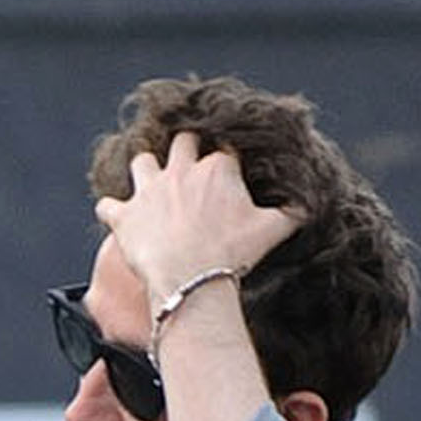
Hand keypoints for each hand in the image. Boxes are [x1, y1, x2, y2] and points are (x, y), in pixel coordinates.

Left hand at [95, 127, 302, 306]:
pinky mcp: (125, 216)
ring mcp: (150, 190)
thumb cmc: (229, 256)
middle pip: (183, 141)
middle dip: (185, 146)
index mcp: (219, 168)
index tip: (226, 168)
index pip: (224, 149)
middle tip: (187, 158)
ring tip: (148, 177)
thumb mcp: (271, 232)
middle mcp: (182, 169)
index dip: (225, 157)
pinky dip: (110, 209)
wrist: (189, 280)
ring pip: (142, 161)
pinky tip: (112, 214)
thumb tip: (311, 206)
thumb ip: (291, 215)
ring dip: (145, 167)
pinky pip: (108, 205)